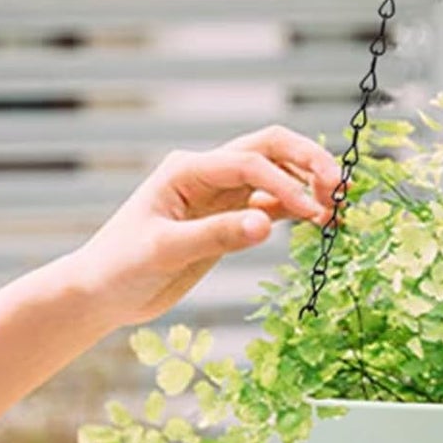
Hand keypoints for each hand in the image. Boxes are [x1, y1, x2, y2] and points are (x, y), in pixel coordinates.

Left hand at [69, 126, 340, 327]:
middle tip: (341, 187)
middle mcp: (207, 174)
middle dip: (308, 162)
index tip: (313, 212)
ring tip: (337, 210)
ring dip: (307, 185)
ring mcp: (220, 195)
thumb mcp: (164, 252)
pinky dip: (297, 207)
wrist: (101, 293)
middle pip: (270, 149)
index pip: (249, 163)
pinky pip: (272, 203)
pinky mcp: (228, 218)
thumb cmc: (120, 268)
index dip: (285, 183)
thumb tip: (266, 224)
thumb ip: (216, 236)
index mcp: (187, 170)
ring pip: (276, 174)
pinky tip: (319, 222)